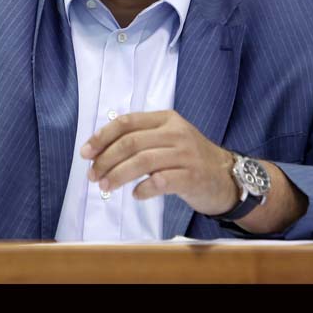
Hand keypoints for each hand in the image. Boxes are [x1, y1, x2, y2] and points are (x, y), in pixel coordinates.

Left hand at [80, 110, 239, 215]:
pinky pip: (162, 181)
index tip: (85, 153)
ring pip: (143, 161)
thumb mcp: (167, 138)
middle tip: (92, 175)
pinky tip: (136, 194)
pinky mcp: (193, 176)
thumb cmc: (189, 158)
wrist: (227, 176)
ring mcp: (186, 154)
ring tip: (106, 186)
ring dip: (118, 175)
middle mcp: (175, 132)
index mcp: (165, 119)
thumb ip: (140, 139)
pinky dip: (144, 188)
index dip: (102, 137)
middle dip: (106, 159)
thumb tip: (99, 152)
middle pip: (131, 142)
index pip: (126, 122)